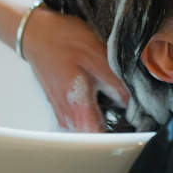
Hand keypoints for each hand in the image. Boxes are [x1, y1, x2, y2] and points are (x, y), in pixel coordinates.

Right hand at [21, 5, 129, 131]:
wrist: (37, 33)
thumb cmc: (64, 41)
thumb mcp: (98, 57)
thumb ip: (117, 86)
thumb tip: (134, 105)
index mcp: (77, 109)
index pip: (102, 140)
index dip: (123, 132)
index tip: (136, 121)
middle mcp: (67, 118)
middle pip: (97, 136)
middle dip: (117, 124)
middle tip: (130, 104)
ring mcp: (62, 114)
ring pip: (91, 128)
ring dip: (106, 117)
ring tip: (116, 96)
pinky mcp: (62, 107)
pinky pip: (83, 118)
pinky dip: (95, 110)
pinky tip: (101, 92)